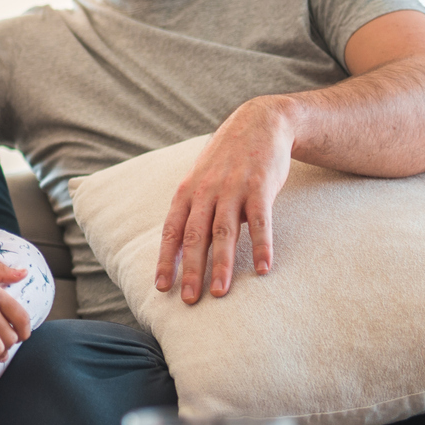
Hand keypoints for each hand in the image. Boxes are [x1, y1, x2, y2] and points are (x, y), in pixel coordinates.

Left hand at [157, 96, 297, 303]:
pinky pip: (260, 221)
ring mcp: (233, 189)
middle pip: (194, 237)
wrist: (258, 123)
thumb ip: (191, 211)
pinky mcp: (260, 187)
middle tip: (188, 300)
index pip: (171, 232)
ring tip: (219, 293)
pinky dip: (261, 245)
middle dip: (190, 270)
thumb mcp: (200, 181)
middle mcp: (205, 192)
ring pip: (224, 233)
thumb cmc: (226, 161)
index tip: (161, 287)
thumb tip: (179, 248)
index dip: (166, 260)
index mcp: (187, 193)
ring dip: (221, 264)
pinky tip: (262, 268)